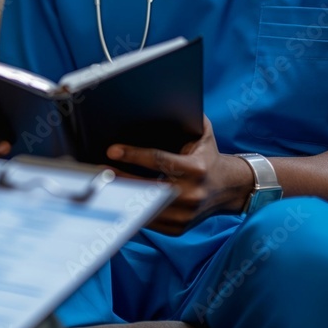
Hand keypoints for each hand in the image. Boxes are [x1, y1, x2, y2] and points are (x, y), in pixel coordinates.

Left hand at [107, 116, 252, 235]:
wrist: (229, 188)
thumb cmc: (208, 155)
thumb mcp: (203, 133)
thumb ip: (187, 117)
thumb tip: (162, 99)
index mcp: (197, 169)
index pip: (159, 160)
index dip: (133, 155)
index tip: (112, 150)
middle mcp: (192, 194)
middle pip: (147, 188)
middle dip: (120, 179)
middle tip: (98, 168)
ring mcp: (185, 215)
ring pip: (145, 207)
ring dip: (121, 196)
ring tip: (102, 184)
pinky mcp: (178, 228)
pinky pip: (148, 221)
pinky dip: (131, 209)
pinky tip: (117, 198)